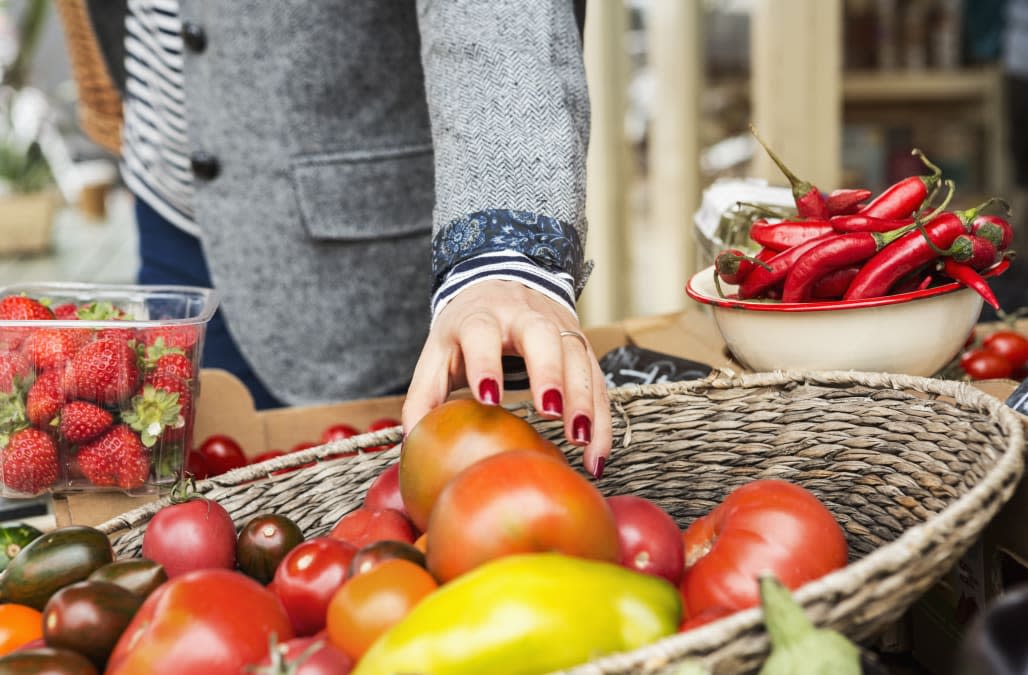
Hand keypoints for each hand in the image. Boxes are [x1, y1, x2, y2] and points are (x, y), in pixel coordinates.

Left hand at [402, 279, 611, 477]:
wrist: (502, 283)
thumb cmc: (465, 330)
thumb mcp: (438, 352)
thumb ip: (424, 395)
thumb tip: (414, 444)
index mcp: (479, 316)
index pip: (482, 333)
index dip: (486, 362)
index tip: (489, 399)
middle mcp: (523, 316)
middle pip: (542, 336)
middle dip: (549, 372)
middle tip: (550, 412)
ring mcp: (558, 327)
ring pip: (577, 357)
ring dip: (583, 400)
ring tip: (581, 442)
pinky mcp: (581, 345)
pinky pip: (597, 380)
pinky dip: (600, 418)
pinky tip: (597, 455)